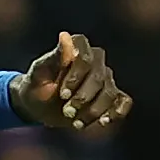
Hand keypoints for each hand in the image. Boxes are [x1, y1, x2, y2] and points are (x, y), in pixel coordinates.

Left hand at [11, 31, 132, 132]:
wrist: (37, 106)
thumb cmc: (36, 86)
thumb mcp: (39, 72)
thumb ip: (53, 56)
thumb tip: (65, 36)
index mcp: (78, 49)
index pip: (86, 57)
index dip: (77, 76)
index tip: (63, 94)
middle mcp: (96, 61)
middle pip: (99, 77)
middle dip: (83, 97)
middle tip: (67, 112)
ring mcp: (105, 79)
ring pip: (109, 92)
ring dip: (94, 110)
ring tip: (76, 123)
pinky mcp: (111, 96)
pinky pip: (123, 101)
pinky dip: (116, 112)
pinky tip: (103, 122)